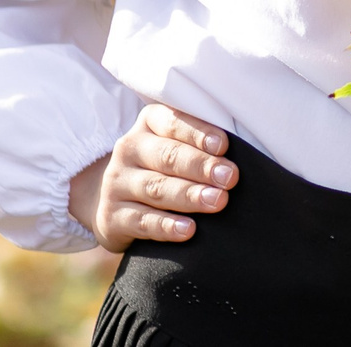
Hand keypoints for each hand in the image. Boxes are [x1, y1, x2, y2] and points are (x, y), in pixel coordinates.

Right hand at [68, 104, 236, 251]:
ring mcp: (117, 183)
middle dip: (201, 167)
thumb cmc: (163, 168)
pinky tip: (188, 230)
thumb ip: (202, 145)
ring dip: (189, 195)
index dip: (199, 133)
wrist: (112, 200)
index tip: (223, 146)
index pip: (173, 122)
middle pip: (167, 156)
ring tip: (217, 201)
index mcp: (150, 123)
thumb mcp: (176, 146)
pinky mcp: (111, 216)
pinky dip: (166, 226)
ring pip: (156, 188)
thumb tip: (239, 159)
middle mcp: (129, 148)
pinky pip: (142, 221)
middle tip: (230, 178)